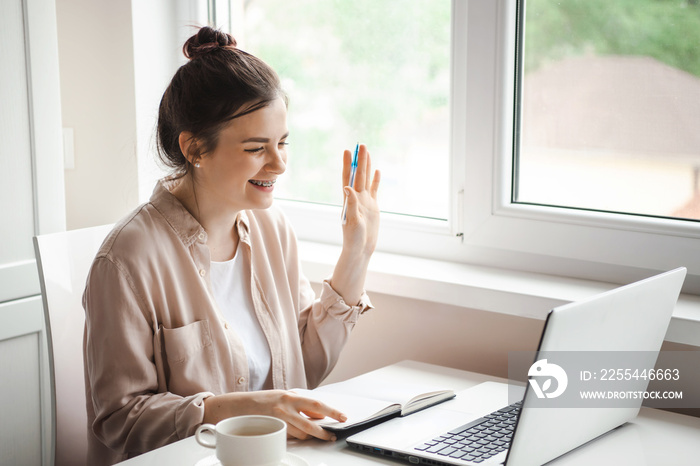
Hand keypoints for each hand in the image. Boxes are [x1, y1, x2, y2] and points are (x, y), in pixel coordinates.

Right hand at [202, 390, 345, 440]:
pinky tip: (296, 435)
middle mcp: (285, 407)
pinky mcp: (271, 431)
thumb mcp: (284, 397)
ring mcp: (278, 420)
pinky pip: (289, 438)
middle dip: (324, 431)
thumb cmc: (262, 401)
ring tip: (315, 436)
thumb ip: (302, 404)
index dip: (332, 411)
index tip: (342, 417)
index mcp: (290, 396)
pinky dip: (295, 437)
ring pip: (301, 433)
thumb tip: (320, 413)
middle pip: (311, 423)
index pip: (316, 404)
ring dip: (309, 436)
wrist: (236, 407)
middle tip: (332, 435)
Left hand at [329, 145, 380, 304]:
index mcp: (349, 200)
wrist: (361, 249)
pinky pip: (374, 190)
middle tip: (361, 144)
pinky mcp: (373, 207)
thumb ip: (351, 204)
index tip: (348, 151)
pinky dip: (375, 180)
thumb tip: (348, 187)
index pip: (348, 177)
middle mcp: (356, 198)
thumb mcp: (353, 221)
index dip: (348, 164)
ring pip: (366, 179)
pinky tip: (377, 170)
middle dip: (360, 160)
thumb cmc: (353, 238)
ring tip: (368, 152)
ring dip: (367, 166)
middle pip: (359, 175)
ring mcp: (365, 201)